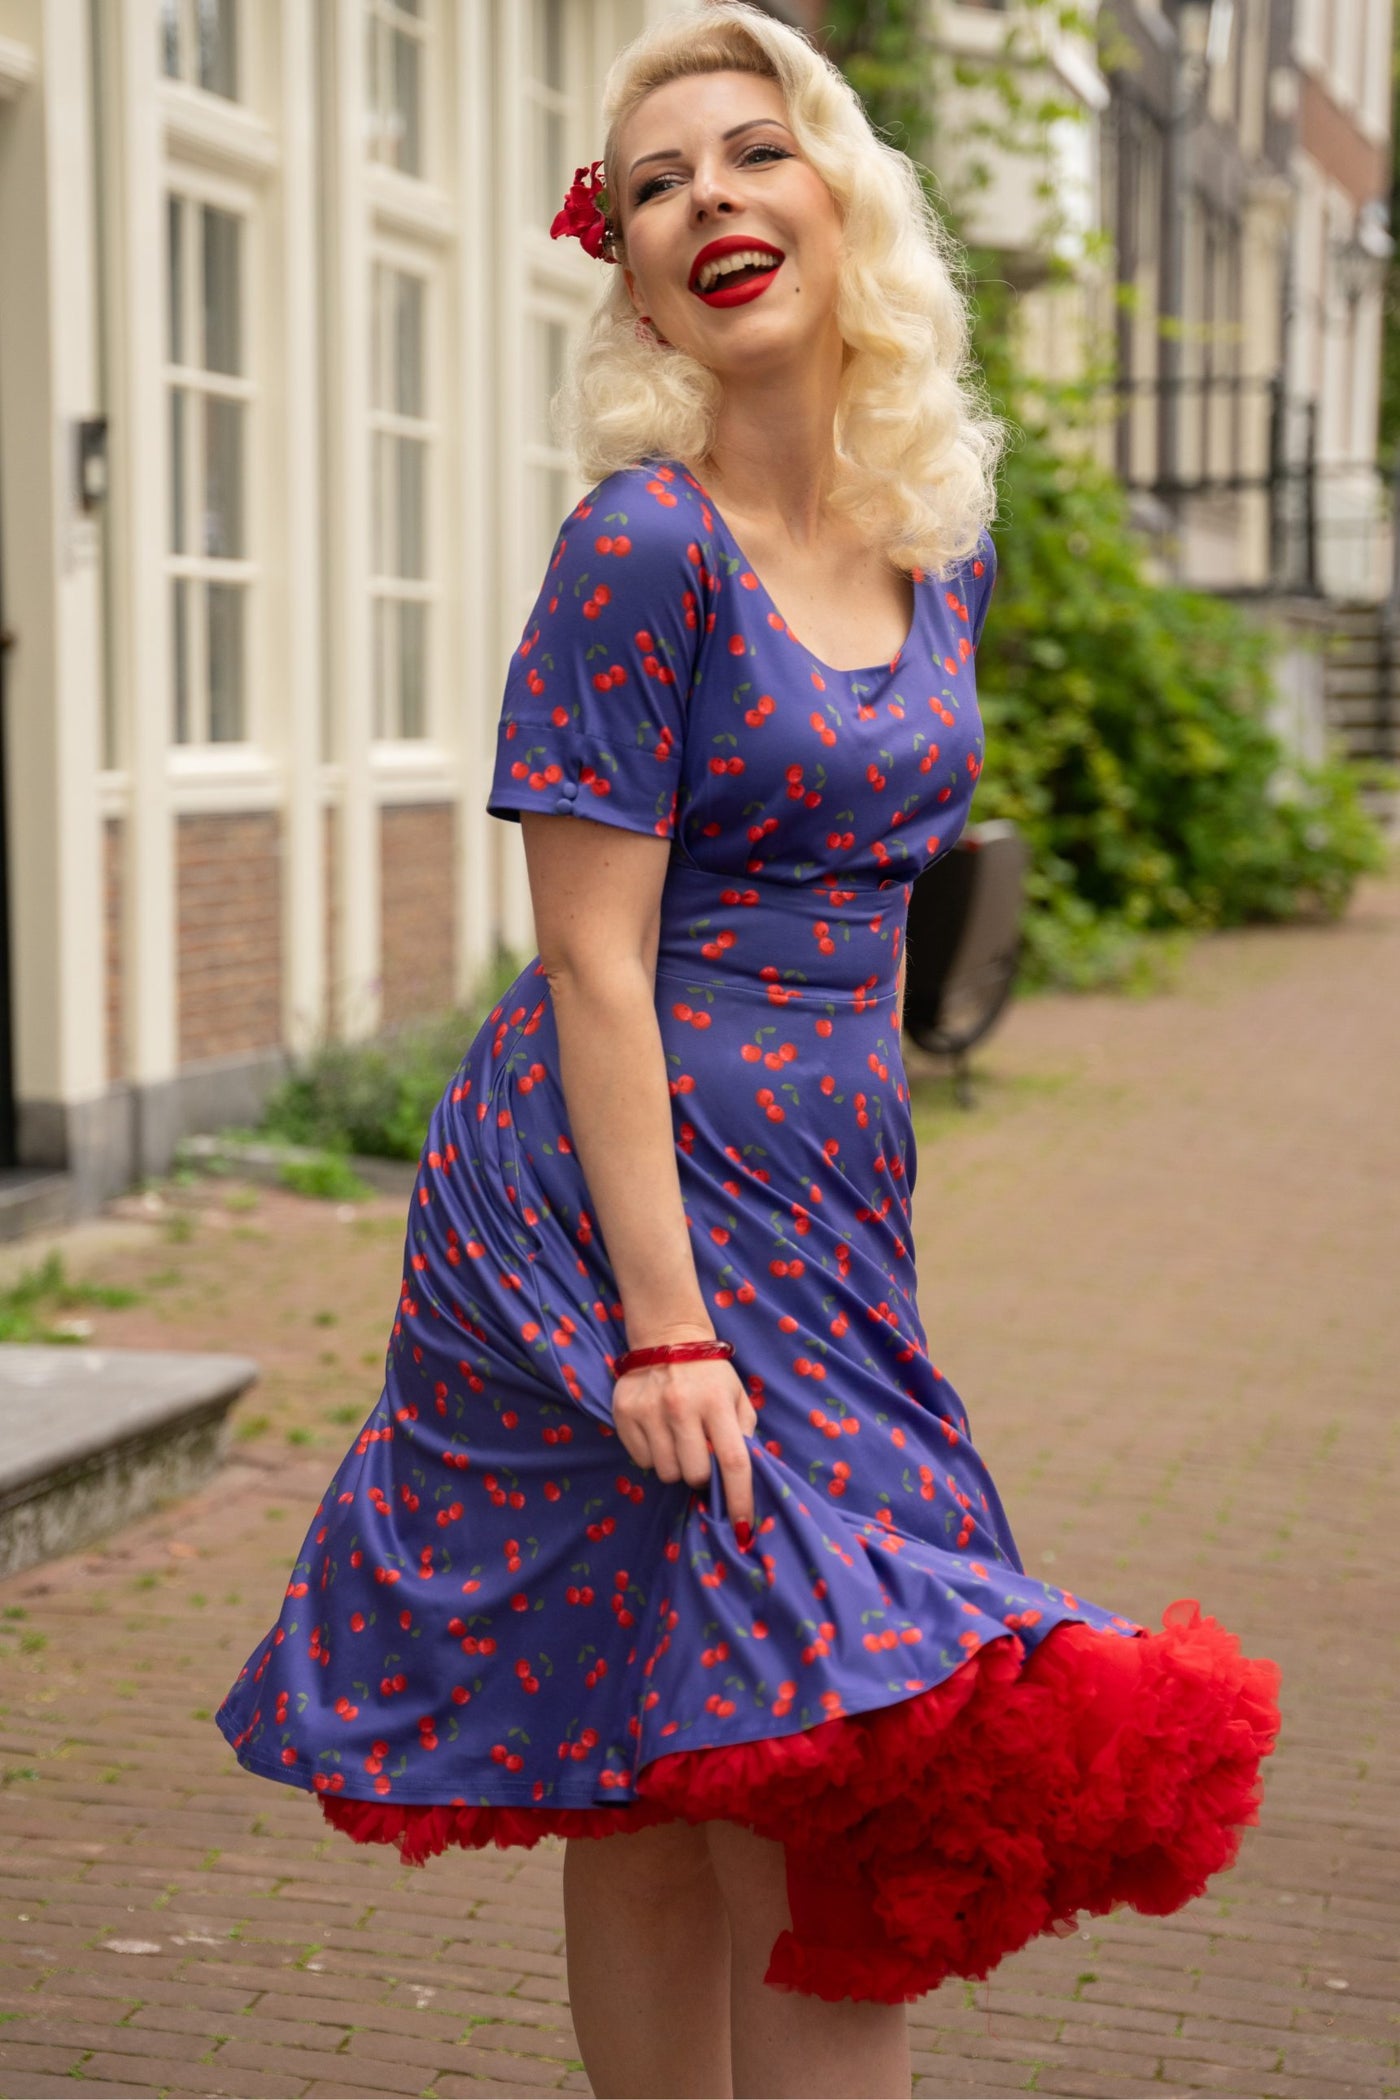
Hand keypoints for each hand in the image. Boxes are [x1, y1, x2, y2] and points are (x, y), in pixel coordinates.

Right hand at [612, 1355, 756, 1531]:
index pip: (732, 1461)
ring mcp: (649, 1411)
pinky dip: (653, 1456)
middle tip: (700, 1455)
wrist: (667, 1337)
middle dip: (702, 1475)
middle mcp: (681, 1407)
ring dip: (676, 1466)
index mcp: (716, 1403)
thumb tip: (744, 1473)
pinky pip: (643, 1460)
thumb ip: (745, 1432)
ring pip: (666, 1472)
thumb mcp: (737, 1395)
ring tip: (678, 1441)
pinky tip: (658, 1433)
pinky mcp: (625, 1413)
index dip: (739, 1499)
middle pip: (695, 1474)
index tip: (742, 1527)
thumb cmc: (710, 1374)